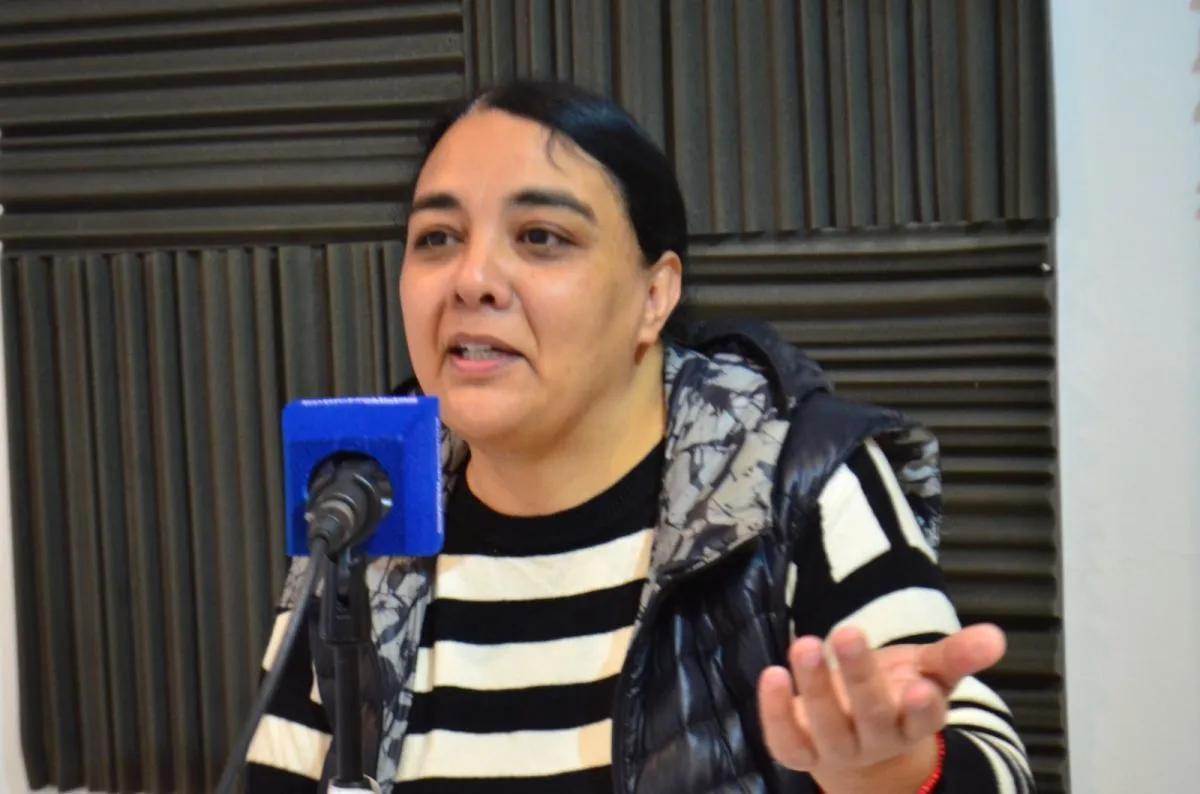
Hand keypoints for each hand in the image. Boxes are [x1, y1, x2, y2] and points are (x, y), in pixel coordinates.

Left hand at [757, 623, 1005, 792]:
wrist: (860, 745)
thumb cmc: (896, 694)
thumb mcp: (928, 670)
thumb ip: (957, 654)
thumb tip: (995, 636)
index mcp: (914, 722)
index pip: (923, 719)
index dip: (921, 706)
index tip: (918, 686)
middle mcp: (877, 740)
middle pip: (872, 714)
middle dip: (859, 676)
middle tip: (848, 633)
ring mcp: (837, 749)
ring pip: (828, 725)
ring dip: (815, 686)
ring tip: (804, 645)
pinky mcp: (800, 750)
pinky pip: (786, 740)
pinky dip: (775, 712)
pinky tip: (771, 675)